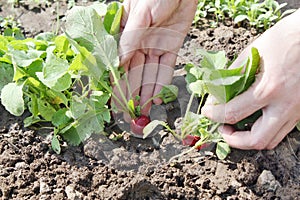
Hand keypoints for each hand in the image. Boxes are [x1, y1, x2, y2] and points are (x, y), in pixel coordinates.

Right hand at [116, 0, 196, 119]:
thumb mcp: (141, 14)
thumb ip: (130, 38)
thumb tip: (118, 62)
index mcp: (126, 36)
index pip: (118, 65)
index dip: (117, 85)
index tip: (116, 103)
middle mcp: (139, 45)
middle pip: (133, 75)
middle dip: (132, 95)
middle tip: (130, 115)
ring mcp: (155, 47)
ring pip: (149, 75)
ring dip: (146, 94)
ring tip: (144, 112)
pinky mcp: (171, 48)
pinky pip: (166, 68)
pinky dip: (162, 83)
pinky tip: (157, 98)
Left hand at [202, 9, 299, 149]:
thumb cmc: (287, 38)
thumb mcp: (254, 52)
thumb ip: (234, 74)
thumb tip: (217, 91)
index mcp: (269, 88)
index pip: (233, 113)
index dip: (214, 115)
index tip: (207, 112)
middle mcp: (285, 104)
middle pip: (257, 140)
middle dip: (234, 140)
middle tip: (223, 129)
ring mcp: (297, 110)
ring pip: (272, 140)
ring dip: (250, 139)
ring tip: (237, 127)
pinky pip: (282, 130)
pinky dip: (265, 131)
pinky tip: (256, 119)